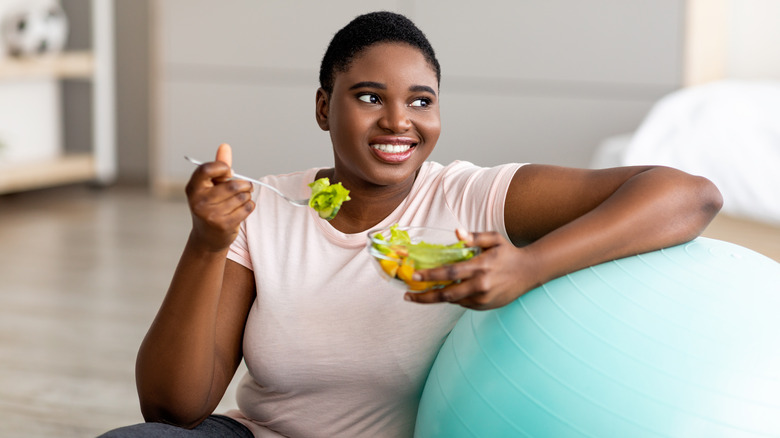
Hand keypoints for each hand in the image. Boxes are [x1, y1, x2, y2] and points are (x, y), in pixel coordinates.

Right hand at [186, 143, 254, 251]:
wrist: (207, 238)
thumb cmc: (210, 206)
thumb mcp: (210, 186)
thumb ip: (219, 168)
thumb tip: (225, 146)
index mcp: (193, 188)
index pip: (207, 169)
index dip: (222, 167)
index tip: (228, 172)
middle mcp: (199, 201)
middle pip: (232, 185)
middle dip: (244, 184)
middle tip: (245, 186)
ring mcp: (210, 215)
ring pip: (242, 196)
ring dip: (247, 196)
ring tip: (242, 199)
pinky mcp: (224, 225)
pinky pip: (247, 208)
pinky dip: (250, 205)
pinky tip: (243, 208)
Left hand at [404, 230, 540, 309]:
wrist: (530, 272)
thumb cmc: (508, 253)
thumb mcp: (493, 238)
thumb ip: (474, 237)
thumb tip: (456, 232)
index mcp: (481, 267)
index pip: (450, 273)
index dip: (430, 275)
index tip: (414, 275)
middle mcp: (481, 286)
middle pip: (447, 294)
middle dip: (424, 296)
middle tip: (408, 295)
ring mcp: (483, 299)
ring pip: (453, 300)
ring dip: (436, 297)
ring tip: (420, 294)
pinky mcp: (485, 306)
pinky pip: (463, 304)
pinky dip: (453, 298)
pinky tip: (445, 292)